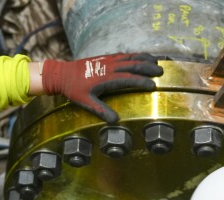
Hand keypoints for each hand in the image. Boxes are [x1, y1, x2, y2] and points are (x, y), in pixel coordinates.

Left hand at [41, 53, 162, 122]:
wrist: (62, 74)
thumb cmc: (73, 89)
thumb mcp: (85, 102)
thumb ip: (101, 110)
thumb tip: (115, 121)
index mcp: (106, 78)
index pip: (128, 78)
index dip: (142, 81)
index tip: (153, 86)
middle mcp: (109, 67)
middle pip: (133, 64)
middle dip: (148, 67)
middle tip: (161, 72)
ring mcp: (107, 60)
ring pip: (130, 57)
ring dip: (144, 58)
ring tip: (157, 61)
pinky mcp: (105, 57)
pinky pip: (124, 55)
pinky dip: (135, 55)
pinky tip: (141, 57)